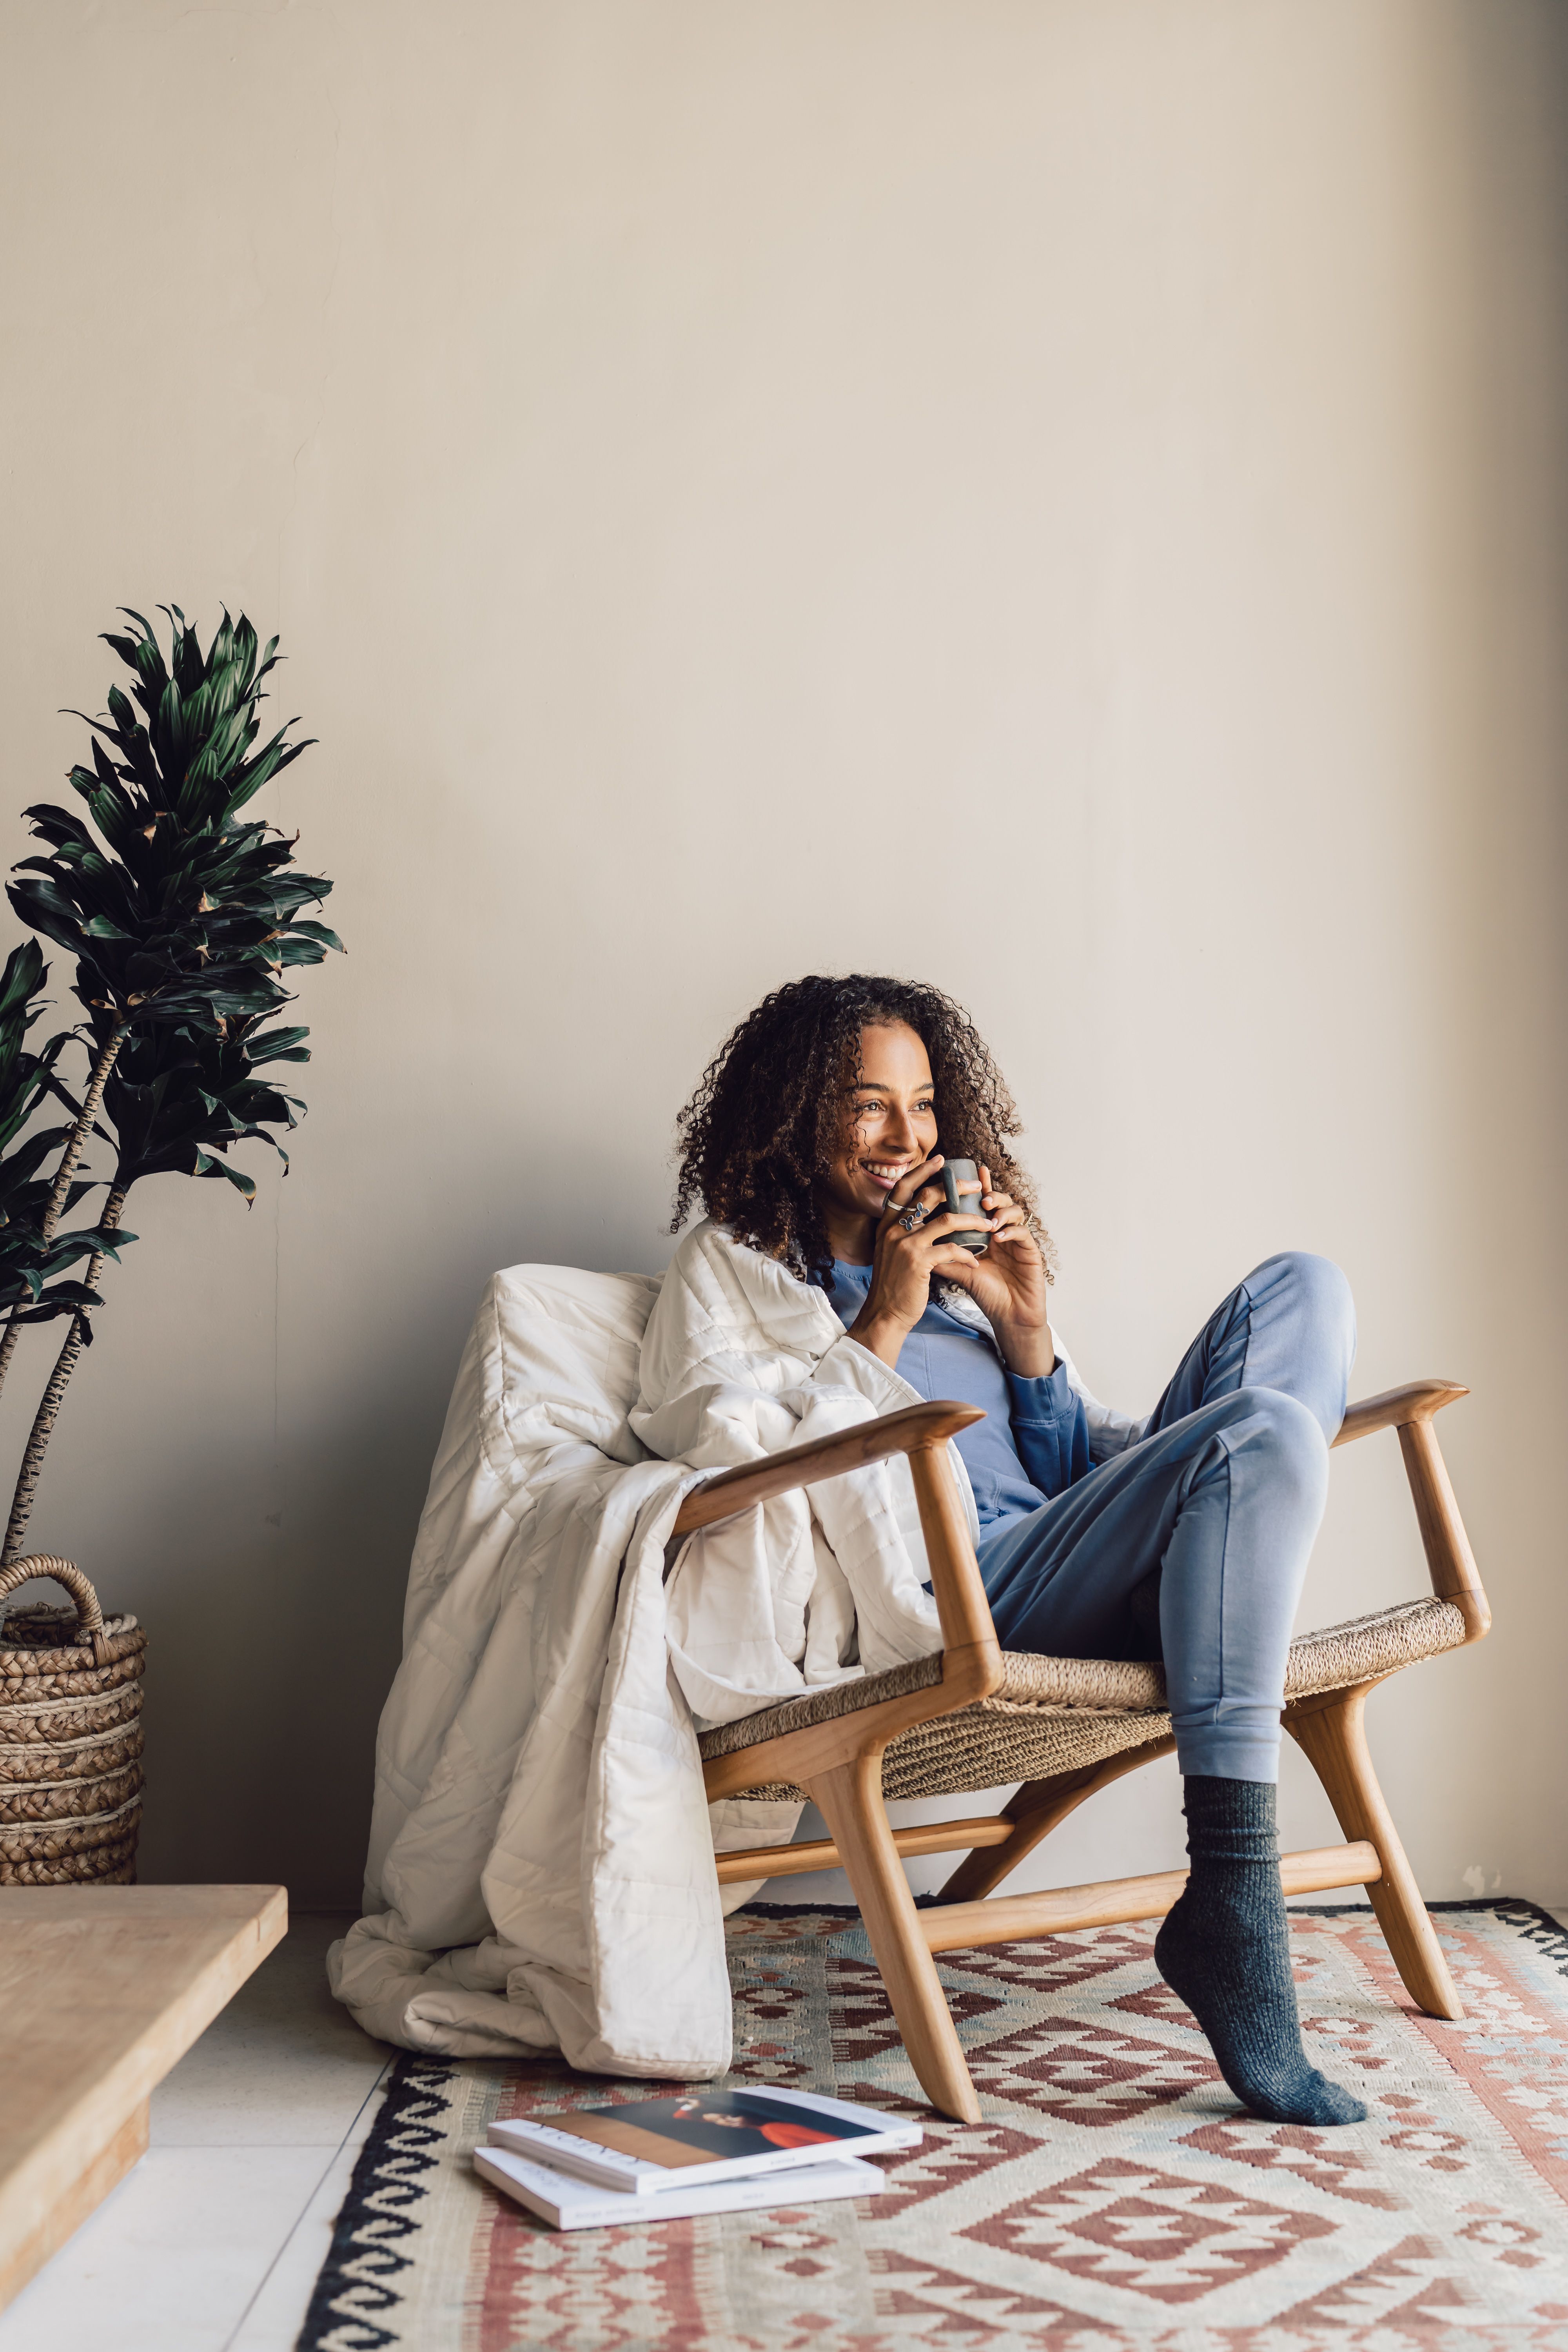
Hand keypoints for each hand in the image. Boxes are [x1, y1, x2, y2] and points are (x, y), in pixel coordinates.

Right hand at [844, 1155, 995, 1368]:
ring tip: (988, 1223)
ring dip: (971, 1219)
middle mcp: (894, 1229)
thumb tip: (924, 1214)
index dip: (923, 1170)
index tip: (941, 1159)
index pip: (904, 1187)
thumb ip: (904, 1231)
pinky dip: (967, 1253)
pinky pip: (951, 1249)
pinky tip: (975, 1259)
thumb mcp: (892, 1251)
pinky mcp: (919, 1262)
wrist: (885, 1313)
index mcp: (887, 1224)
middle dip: (955, 1187)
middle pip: (927, 1195)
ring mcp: (906, 1244)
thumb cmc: (894, 1284)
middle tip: (976, 1186)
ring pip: (946, 1219)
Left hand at [940, 1164, 1054, 1374]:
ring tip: (988, 1217)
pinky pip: (1023, 1233)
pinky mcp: (1031, 1252)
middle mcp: (1003, 1232)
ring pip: (1015, 1212)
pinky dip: (1010, 1231)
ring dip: (1001, 1211)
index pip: (980, 1204)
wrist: (1009, 1317)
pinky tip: (998, 1236)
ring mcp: (1018, 1240)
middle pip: (1000, 1201)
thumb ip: (942, 1255)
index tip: (965, 1170)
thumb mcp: (960, 1271)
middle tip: (980, 1196)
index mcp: (987, 1232)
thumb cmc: (987, 1292)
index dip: (976, 1186)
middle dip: (990, 1193)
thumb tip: (914, 1242)